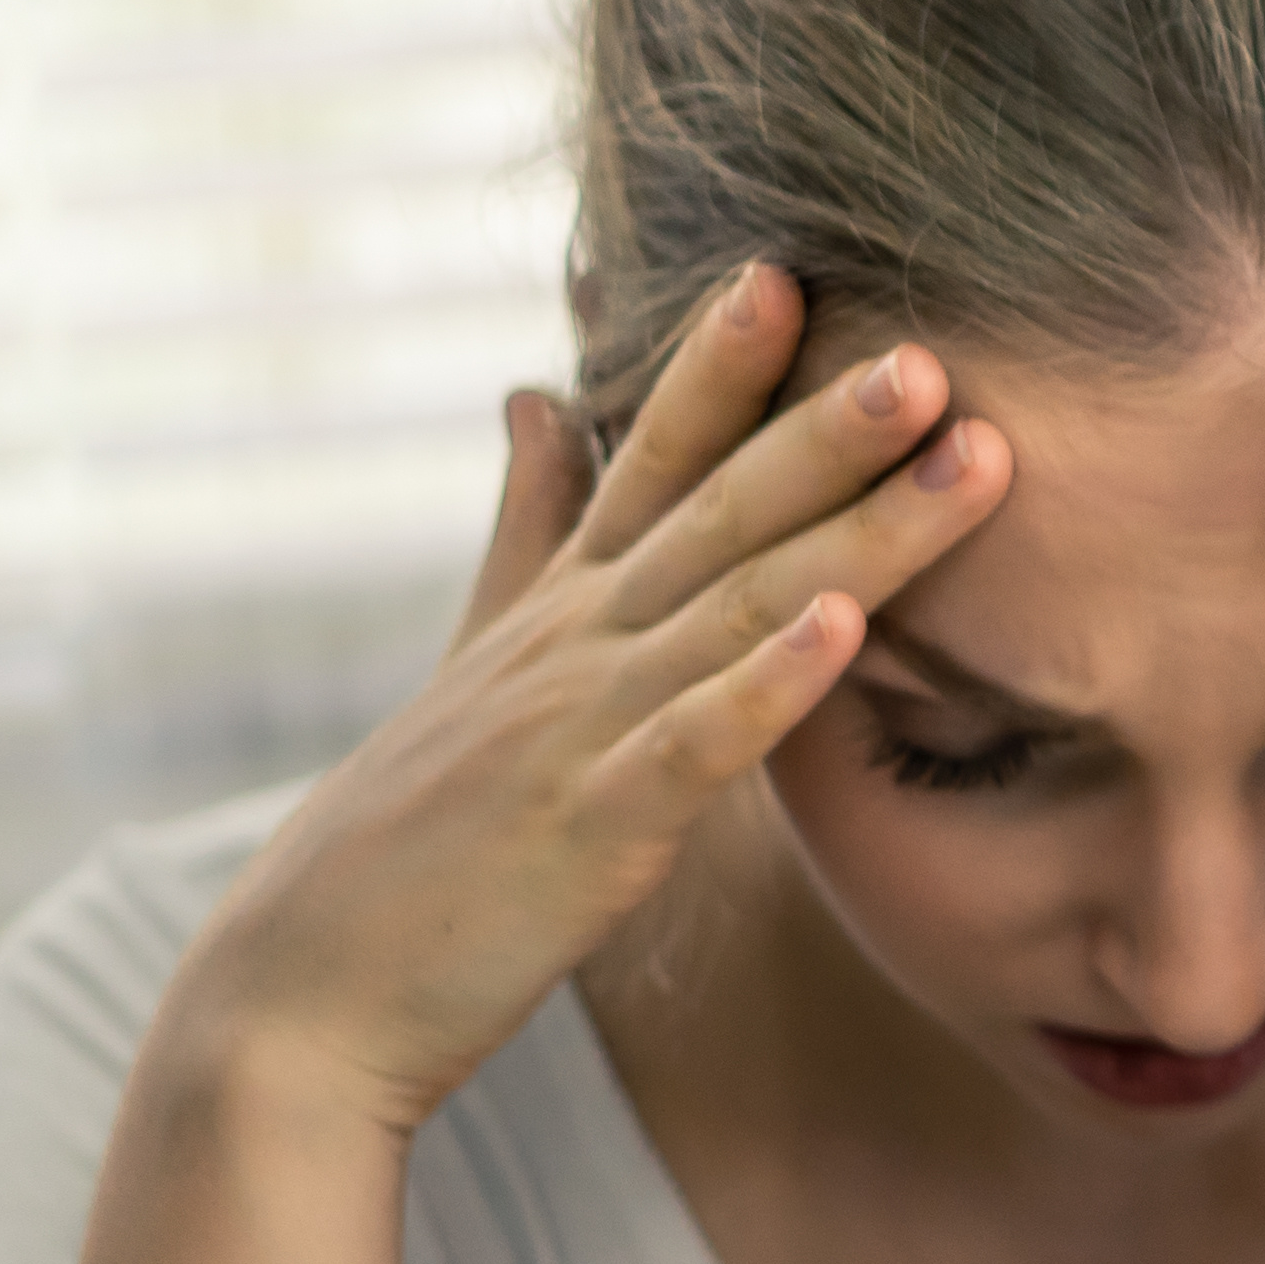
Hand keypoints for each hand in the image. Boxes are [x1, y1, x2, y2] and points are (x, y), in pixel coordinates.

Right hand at [185, 267, 1007, 1129]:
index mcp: (559, 609)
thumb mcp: (476, 656)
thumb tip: (537, 398)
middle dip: (828, 424)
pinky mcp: (596, 825)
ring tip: (956, 449)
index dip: (718, 366)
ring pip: (743, 602)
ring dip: (855, 524)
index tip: (787, 271)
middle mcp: (576, 645)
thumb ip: (524, 529)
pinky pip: (697, 741)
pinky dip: (767, 681)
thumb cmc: (415, 834)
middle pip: (721, 510)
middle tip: (931, 350)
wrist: (307, 992)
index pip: (648, 457)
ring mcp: (583, 728)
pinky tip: (839, 623)